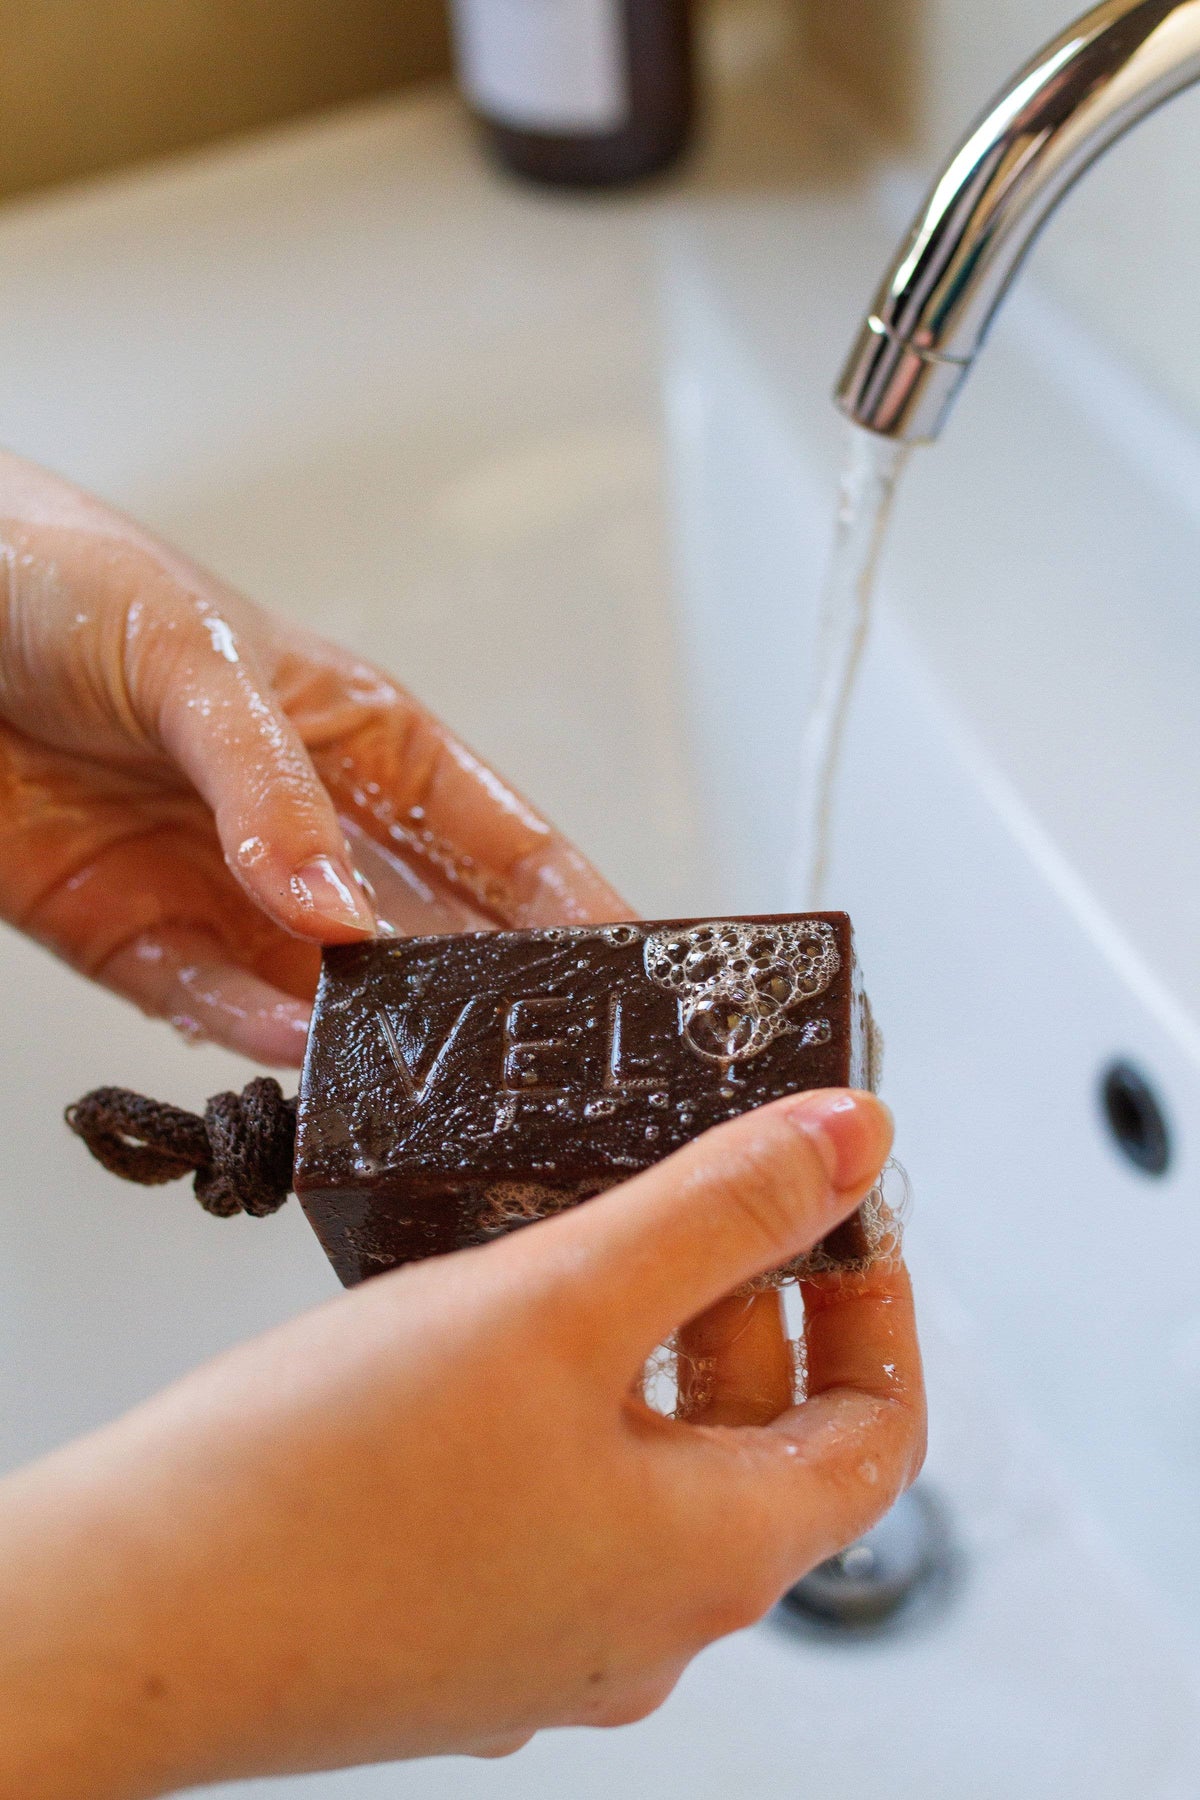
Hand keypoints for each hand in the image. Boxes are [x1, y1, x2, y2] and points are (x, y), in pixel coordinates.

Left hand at [0, 452, 625, 1063]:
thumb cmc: (66, 580)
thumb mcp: (195, 662)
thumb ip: (270, 793)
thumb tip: (342, 915)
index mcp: (366, 742)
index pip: (502, 841)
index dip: (576, 906)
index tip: (640, 970)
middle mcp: (313, 831)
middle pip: (432, 938)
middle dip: (485, 1002)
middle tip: (535, 1063)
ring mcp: (230, 894)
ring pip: (332, 995)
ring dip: (371, 1041)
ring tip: (414, 1081)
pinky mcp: (137, 941)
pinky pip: (213, 1009)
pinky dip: (253, 1041)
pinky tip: (295, 1058)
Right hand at [0, 1089, 921, 1796]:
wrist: (122, 1622)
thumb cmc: (326, 1490)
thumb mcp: (557, 1302)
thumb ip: (715, 1211)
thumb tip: (853, 1144)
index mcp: (710, 1560)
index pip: (873, 1430)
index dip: (875, 1302)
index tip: (839, 1209)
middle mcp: (641, 1620)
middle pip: (759, 1438)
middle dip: (747, 1297)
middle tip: (700, 1186)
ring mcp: (544, 1632)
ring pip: (646, 1458)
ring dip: (642, 1338)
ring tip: (580, 1231)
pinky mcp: (453, 1621)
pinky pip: (551, 1491)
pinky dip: (555, 1395)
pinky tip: (479, 1324)